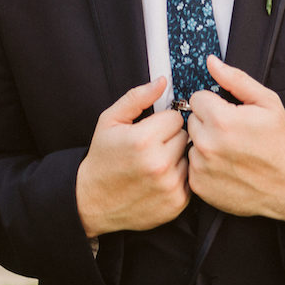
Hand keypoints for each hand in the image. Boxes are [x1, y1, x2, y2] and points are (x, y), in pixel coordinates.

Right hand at [76, 77, 189, 237]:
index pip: (176, 117)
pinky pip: (190, 179)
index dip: (163, 121)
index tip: (151, 129)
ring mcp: (169, 186)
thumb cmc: (102, 158)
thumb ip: (137, 97)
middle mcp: (159, 164)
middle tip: (152, 147)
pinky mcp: (176, 202)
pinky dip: (178, 177)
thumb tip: (162, 81)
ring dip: (177, 158)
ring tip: (155, 163)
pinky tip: (160, 179)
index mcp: (143, 140)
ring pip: (190, 157)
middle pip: (185, 136)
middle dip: (171, 138)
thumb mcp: (110, 120)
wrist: (94, 202)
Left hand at [187, 55, 284, 223]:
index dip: (214, 103)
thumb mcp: (267, 102)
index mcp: (222, 120)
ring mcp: (202, 167)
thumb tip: (212, 62)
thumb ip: (236, 79)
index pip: (197, 98)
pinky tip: (226, 167)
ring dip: (205, 144)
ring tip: (231, 151)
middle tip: (233, 134)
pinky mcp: (200, 186)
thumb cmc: (281, 144)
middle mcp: (207, 144)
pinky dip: (205, 165)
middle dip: (208, 123)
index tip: (229, 114)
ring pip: (191, 143)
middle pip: (192, 120)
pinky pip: (192, 165)